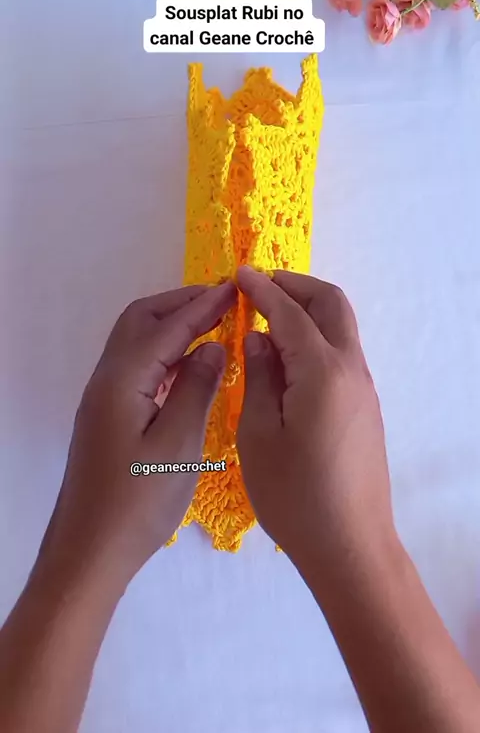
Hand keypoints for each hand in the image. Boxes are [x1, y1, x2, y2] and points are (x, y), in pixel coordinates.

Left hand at [40, 282, 235, 583]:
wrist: (90, 551)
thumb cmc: (138, 502)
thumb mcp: (178, 444)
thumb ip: (197, 388)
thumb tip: (212, 346)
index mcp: (123, 379)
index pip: (167, 327)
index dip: (203, 305)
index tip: (235, 288)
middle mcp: (106, 379)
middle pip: (140, 320)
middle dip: (181, 304)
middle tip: (223, 302)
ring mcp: (103, 398)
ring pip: (136, 342)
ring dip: (171, 327)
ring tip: (213, 326)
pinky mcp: (107, 416)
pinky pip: (137, 367)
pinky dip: (164, 354)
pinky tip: (190, 367)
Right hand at [236, 267, 395, 582]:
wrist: (350, 546)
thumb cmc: (294, 496)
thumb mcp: (258, 435)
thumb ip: (259, 376)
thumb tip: (259, 336)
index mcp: (323, 372)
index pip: (290, 313)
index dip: (262, 290)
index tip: (238, 275)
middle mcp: (351, 370)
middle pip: (331, 304)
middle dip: (295, 286)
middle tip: (259, 287)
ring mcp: (364, 389)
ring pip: (341, 327)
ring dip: (308, 310)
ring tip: (268, 318)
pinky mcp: (366, 407)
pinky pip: (342, 353)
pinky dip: (316, 337)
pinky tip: (288, 358)